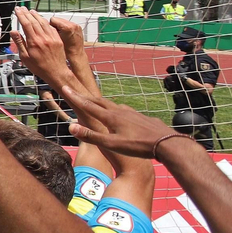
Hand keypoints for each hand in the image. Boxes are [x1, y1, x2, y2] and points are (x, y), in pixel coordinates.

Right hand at [10, 8, 79, 90]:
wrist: (56, 72)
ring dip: (36, 15)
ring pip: (43, 23)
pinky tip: (43, 20)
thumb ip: (19, 43)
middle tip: (22, 8)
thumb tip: (14, 32)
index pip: (26, 24)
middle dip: (27, 13)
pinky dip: (46, 22)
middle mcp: (43, 38)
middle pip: (34, 21)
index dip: (21, 15)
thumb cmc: (39, 67)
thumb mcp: (25, 57)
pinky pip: (51, 27)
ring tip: (31, 11)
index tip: (17, 10)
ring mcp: (52, 38)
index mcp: (34, 42)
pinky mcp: (58, 39)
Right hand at [58, 84, 177, 157]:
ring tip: (99, 104)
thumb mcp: (112, 144)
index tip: (65, 87)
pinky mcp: (142, 118)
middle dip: (87, 98)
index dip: (75, 97)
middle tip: (78, 93)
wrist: (167, 143)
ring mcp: (133, 114)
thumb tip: (71, 126)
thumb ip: (91, 135)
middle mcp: (121, 112)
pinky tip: (123, 115)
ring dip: (103, 103)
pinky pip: (126, 111)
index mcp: (111, 117)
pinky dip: (118, 110)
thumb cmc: (138, 145)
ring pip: (114, 106)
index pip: (88, 105)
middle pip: (100, 102)